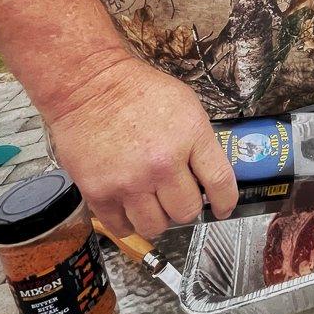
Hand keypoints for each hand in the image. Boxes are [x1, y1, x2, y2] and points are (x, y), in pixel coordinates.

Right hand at [45, 57, 237, 238]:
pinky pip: (122, 227)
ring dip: (158, 218)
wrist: (89, 85)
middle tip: (178, 197)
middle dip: (186, 207)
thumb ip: (200, 142)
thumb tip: (209, 175)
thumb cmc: (137, 90)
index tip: (222, 208)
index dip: (225, 202)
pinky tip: (130, 208)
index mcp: (190, 137)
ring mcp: (130, 181)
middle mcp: (162, 164)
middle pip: (187, 212)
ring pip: (156, 226)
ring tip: (152, 203)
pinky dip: (128, 223)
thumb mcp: (186, 106)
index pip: (219, 183)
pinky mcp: (100, 193)